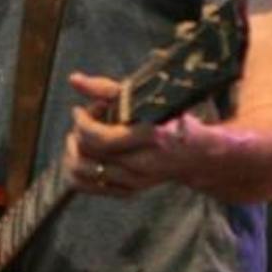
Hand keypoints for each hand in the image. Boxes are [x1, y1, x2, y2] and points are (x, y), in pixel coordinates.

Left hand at [64, 70, 200, 198]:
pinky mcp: (129, 191)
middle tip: (84, 120)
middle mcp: (143, 164)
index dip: (82, 123)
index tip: (80, 110)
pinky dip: (78, 170)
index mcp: (150, 136)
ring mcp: (135, 181)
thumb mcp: (143, 97)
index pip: (100, 139)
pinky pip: (88, 186)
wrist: (198, 152)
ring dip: (73, 154)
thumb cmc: (169, 117)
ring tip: (82, 138)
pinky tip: (86, 153)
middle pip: (88, 156)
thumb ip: (106, 88)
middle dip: (77, 134)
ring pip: (82, 174)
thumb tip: (73, 80)